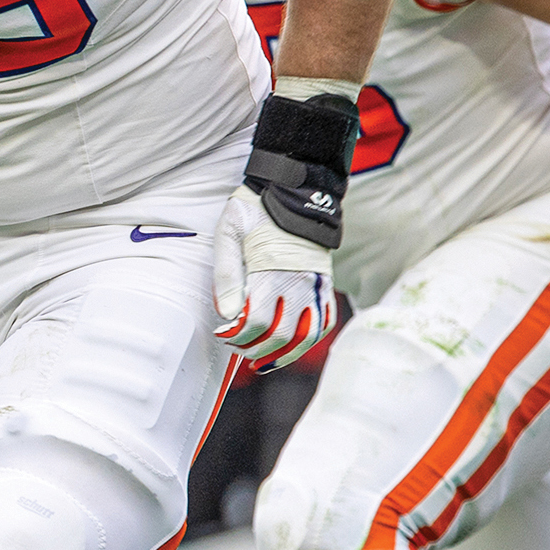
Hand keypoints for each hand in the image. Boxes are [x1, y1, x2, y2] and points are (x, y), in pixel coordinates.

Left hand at [212, 187, 334, 369]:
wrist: (294, 189)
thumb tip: (228, 314)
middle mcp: (299, 282)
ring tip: (262, 360)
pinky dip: (310, 340)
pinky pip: (324, 321)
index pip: (257, 321)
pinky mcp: (325, 285)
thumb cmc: (255, 209)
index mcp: (272, 269)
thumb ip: (226, 273)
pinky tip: (291, 347)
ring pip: (306, 336)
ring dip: (284, 355)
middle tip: (238, 348)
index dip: (237, 335)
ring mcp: (316, 285)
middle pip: (281, 335)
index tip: (223, 334)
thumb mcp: (229, 231)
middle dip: (256, 349)